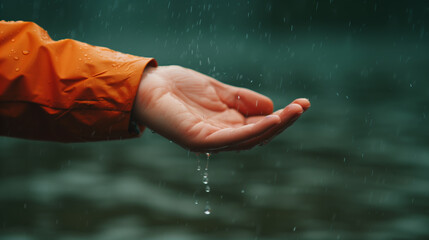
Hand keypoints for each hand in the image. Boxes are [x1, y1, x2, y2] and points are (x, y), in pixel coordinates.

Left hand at [133, 65, 309, 151]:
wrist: (147, 85)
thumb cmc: (179, 88)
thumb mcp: (219, 92)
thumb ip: (242, 100)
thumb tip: (271, 107)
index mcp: (226, 126)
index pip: (259, 127)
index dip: (281, 117)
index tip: (301, 104)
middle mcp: (221, 137)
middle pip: (258, 135)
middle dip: (283, 122)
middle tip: (302, 107)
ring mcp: (210, 141)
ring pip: (249, 139)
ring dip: (273, 127)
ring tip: (293, 112)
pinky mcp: (199, 140)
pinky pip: (231, 138)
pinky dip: (252, 131)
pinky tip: (271, 120)